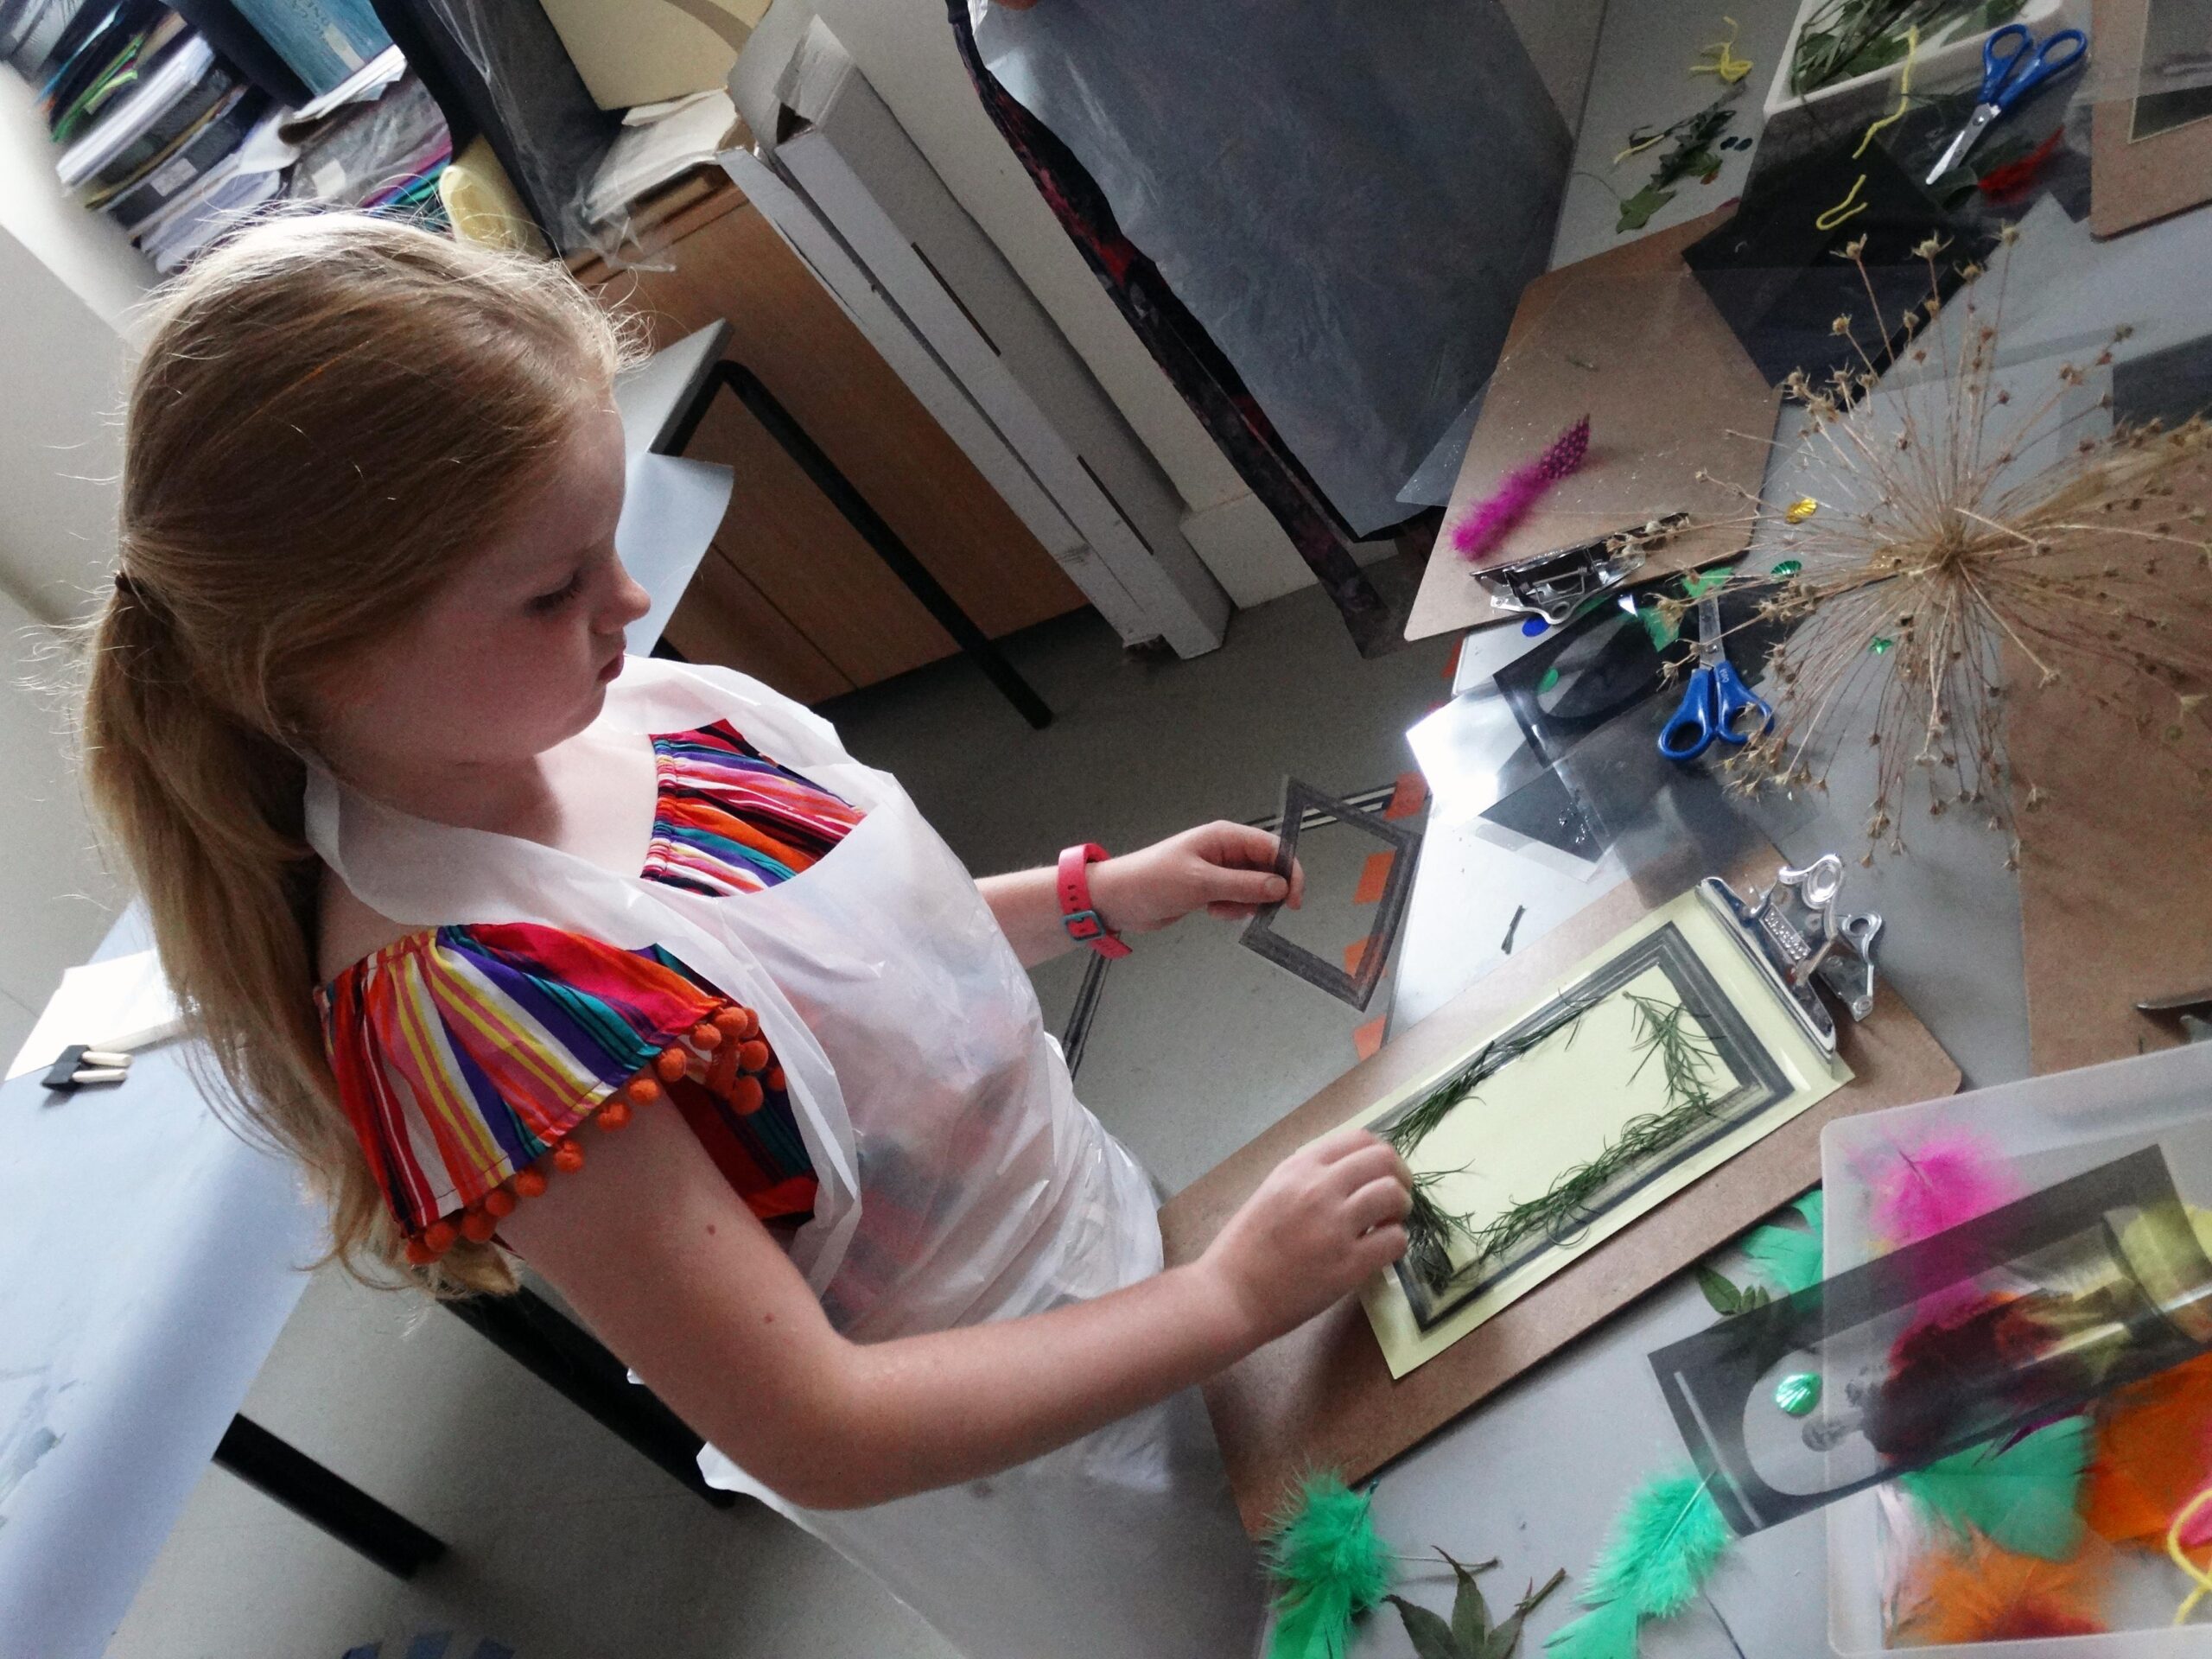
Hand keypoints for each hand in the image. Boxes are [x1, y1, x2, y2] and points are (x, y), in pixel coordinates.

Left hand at [1088, 821, 1305, 934]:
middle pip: (1267, 869)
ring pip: (1254, 888)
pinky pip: (1237, 899)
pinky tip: (1212, 912)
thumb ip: (1243, 885)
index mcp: (1225, 837)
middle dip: (1266, 892)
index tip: (1293, 900)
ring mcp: (1219, 871)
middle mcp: (1226, 850)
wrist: (1118, 899)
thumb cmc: (1154, 882)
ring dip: (1246, 904)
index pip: (1272, 848)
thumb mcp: (1201, 883)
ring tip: (1220, 909)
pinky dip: (1232, 909)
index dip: (1289, 871)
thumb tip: (1281, 887)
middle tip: (1253, 911)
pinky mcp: (1211, 889)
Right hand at [1197, 1125, 1410, 1346]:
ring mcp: (1335, 1225)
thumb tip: (1354, 1173)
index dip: (1380, 1156)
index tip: (1382, 1174)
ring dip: (1400, 1209)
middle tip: (1395, 1199)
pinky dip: (1395, 1244)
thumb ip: (1309, 1176)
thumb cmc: (1245, 1247)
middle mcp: (1319, 1187)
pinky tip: (1380, 1252)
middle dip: (1400, 1178)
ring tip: (1388, 1225)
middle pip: (1384, 1161)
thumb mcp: (1272, 1191)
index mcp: (1299, 1167)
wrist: (1231, 1295)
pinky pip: (1395, 1241)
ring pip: (1393, 1196)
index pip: (1360, 1139)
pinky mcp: (1349, 1264)